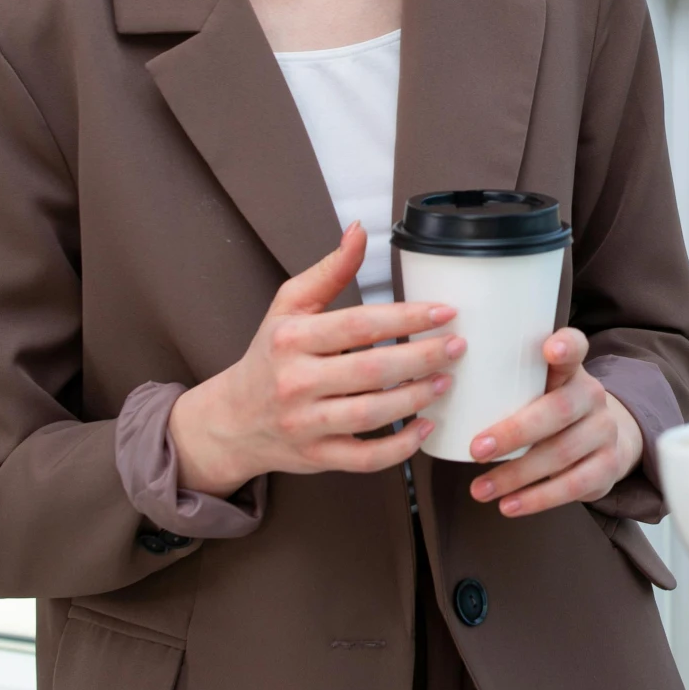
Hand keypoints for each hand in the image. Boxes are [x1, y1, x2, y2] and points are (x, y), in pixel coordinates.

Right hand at [168, 225, 464, 494]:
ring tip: (447, 381)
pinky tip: (425, 427)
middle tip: (457, 346)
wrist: (231, 420)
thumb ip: (329, 270)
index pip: (358, 325)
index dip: (406, 317)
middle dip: (422, 358)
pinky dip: (399, 448)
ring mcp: (305, 424)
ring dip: (416, 399)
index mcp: (291, 339)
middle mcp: (295, 382)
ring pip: (371, 415)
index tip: (445, 311)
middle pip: (370, 371)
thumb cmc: (269, 355)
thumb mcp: (289, 306)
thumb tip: (359, 230)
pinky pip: (364, 459)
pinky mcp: (316, 457)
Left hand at [467, 328, 643, 515]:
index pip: (576, 347)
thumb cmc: (549, 410)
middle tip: (476, 451)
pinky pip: (573, 485)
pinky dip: (538, 499)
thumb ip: (506, 381)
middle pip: (558, 410)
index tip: (550, 348)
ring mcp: (604, 431)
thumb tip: (437, 383)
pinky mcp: (608, 466)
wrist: (604, 442)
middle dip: (515, 432)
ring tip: (479, 489)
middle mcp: (592, 395)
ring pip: (561, 453)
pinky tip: (509, 506)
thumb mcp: (539, 388)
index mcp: (571, 370)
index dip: (566, 346)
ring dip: (516, 475)